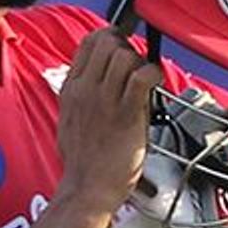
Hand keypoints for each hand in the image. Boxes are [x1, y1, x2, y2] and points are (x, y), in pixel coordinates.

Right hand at [56, 29, 161, 219]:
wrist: (87, 188)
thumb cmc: (84, 161)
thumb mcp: (71, 118)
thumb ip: (82, 95)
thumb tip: (97, 79)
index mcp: (72, 88)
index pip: (89, 42)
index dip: (112, 39)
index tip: (124, 49)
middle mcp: (86, 89)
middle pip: (107, 42)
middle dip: (128, 47)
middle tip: (138, 67)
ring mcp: (105, 100)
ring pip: (124, 55)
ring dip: (141, 61)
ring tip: (146, 80)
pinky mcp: (126, 115)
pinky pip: (142, 77)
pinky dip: (153, 74)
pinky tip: (156, 84)